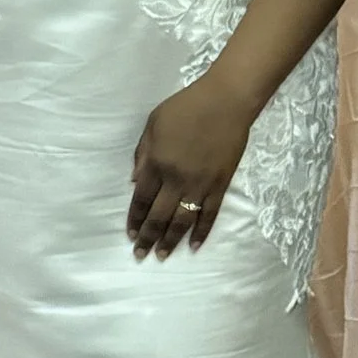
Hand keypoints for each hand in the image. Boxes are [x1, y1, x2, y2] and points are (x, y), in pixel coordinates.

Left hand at [129, 72, 258, 260]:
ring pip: (182, 221)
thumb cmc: (186, 107)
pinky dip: (202, 232)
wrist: (226, 101)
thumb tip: (135, 182)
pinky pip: (209, 214)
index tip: (131, 234)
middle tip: (141, 255)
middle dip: (148, 238)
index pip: (141, 199)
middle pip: (158, 216)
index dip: (135, 219)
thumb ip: (142, 153)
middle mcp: (176, 179)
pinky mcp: (220, 185)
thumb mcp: (153, 123)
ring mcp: (200, 184)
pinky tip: (194, 246)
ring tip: (162, 256)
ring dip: (171, 241)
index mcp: (157, 163)